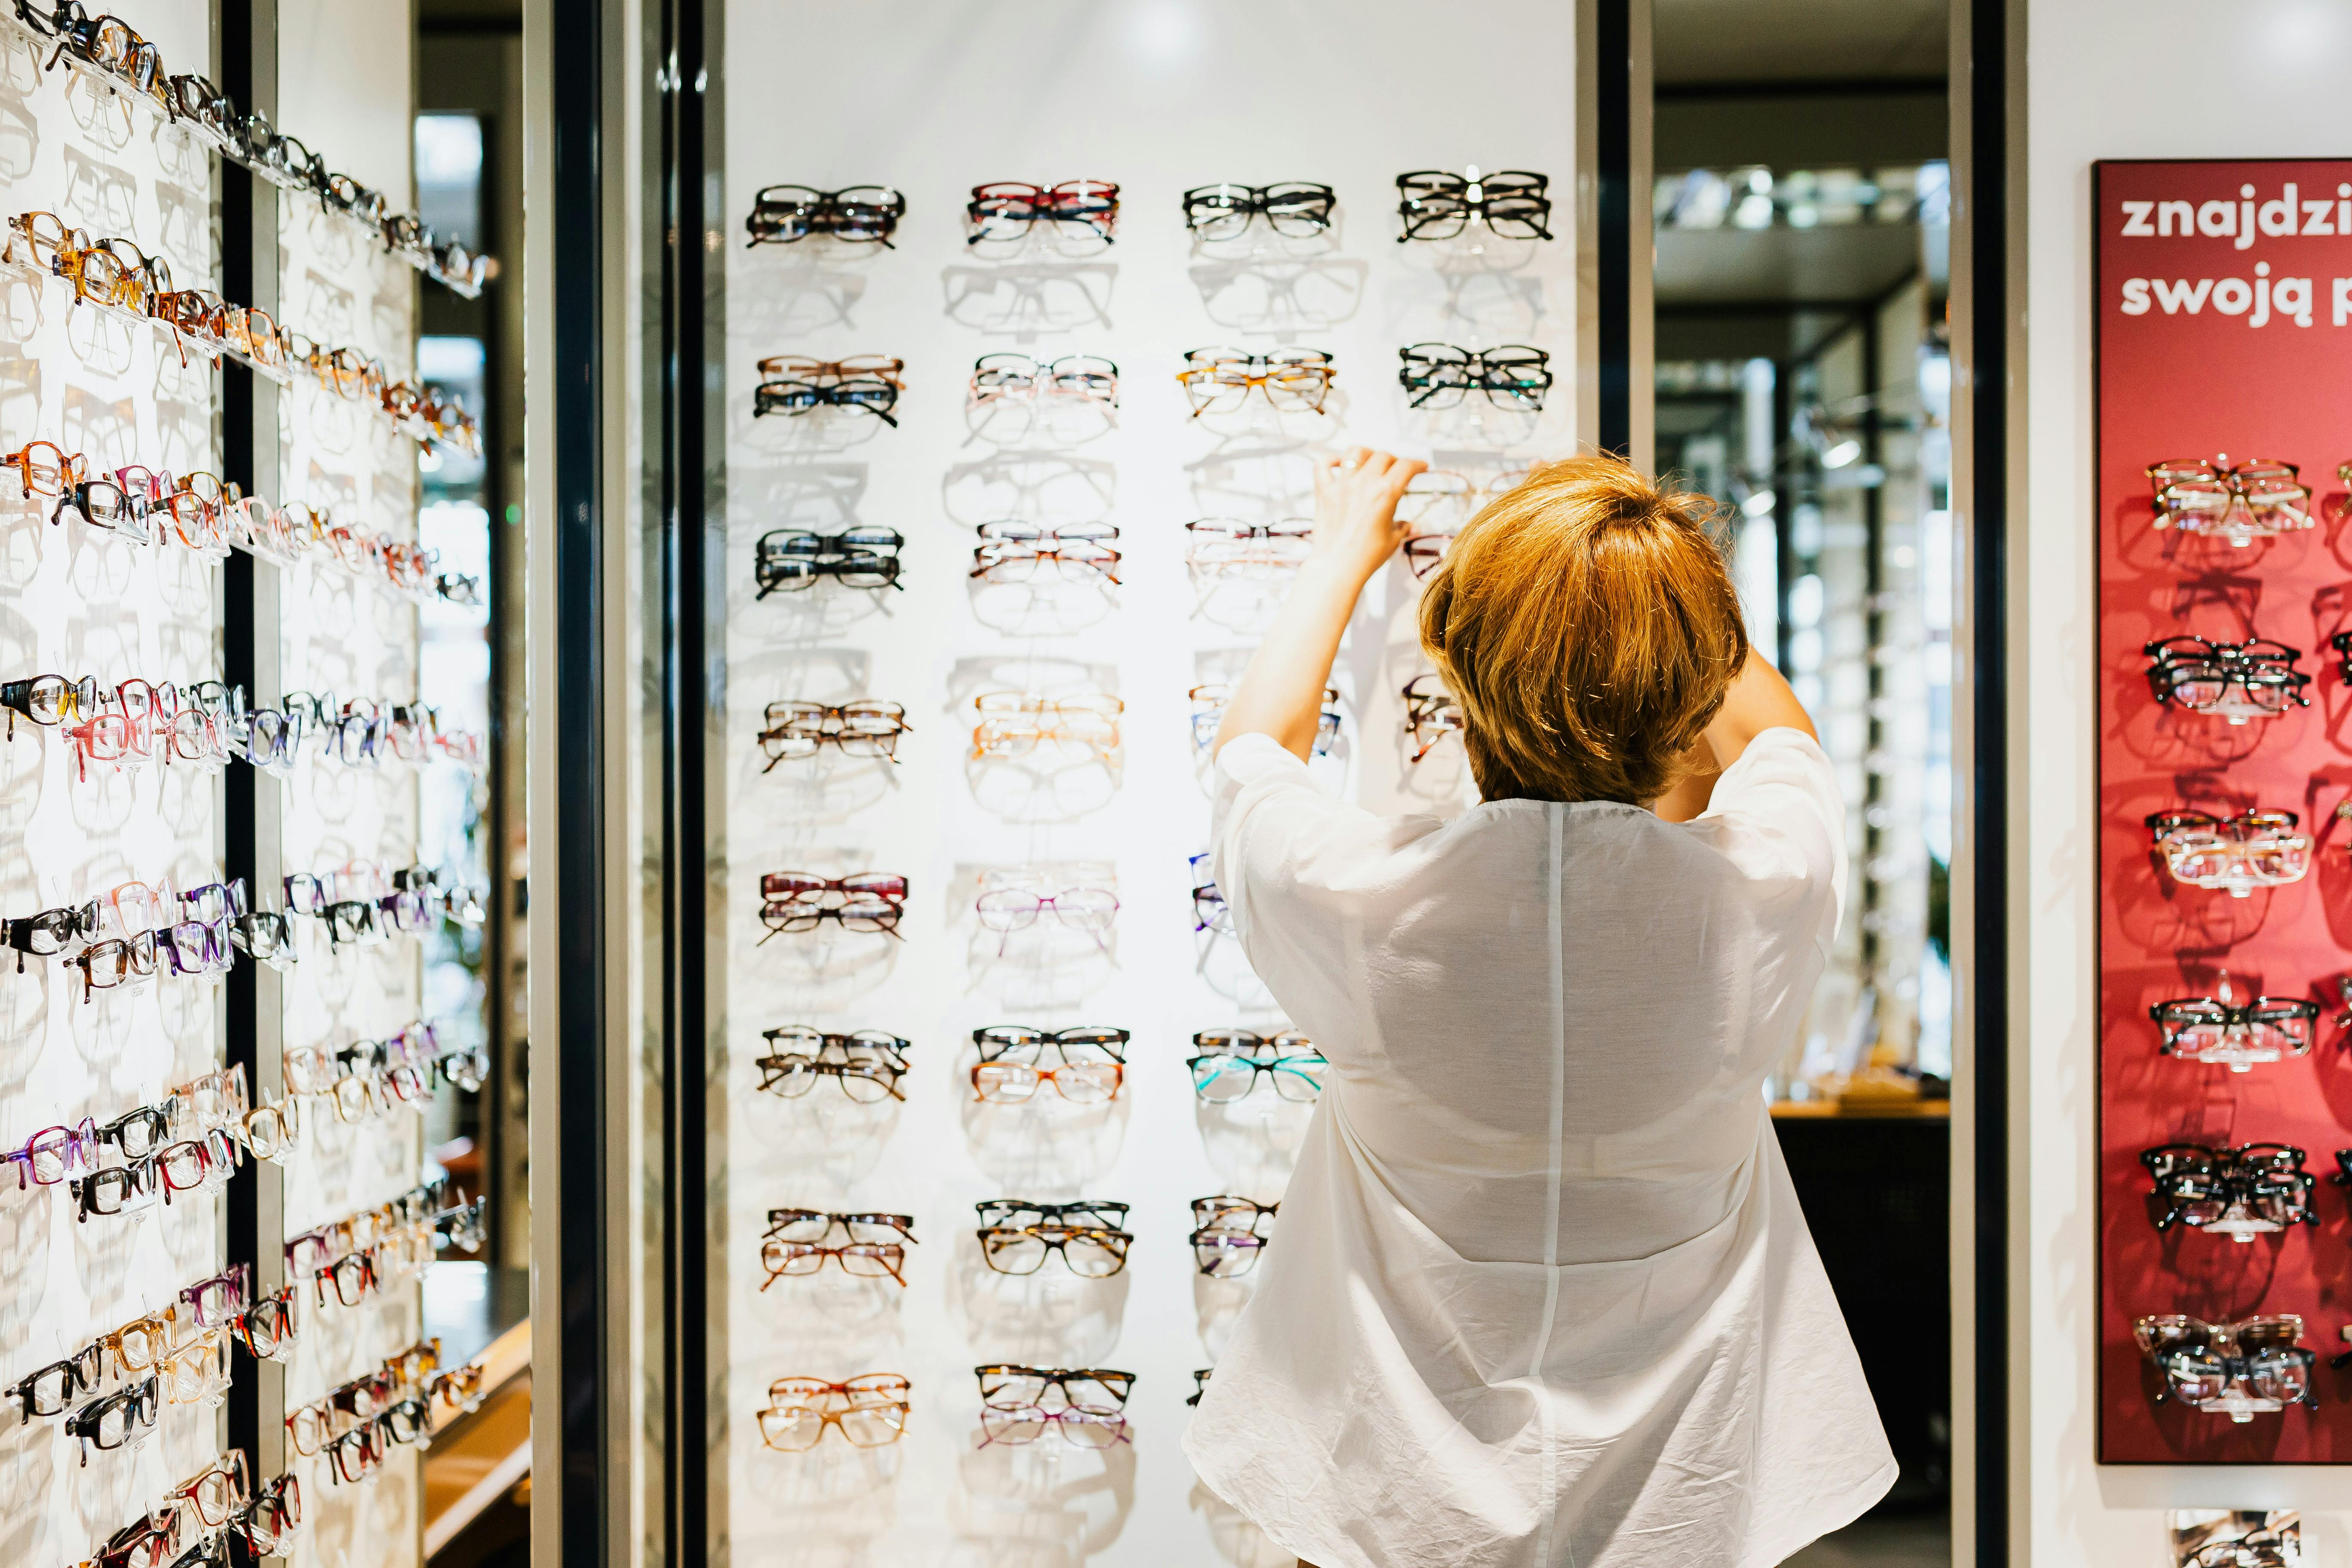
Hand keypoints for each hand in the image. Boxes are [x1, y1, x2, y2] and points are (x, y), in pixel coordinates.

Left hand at [1309, 447, 1428, 587]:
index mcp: (1386, 494)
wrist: (1337, 568)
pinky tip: (1338, 464)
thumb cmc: (1366, 557)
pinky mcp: (1324, 492)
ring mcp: (1342, 486)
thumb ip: (1403, 528)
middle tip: (1396, 471)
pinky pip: (1322, 465)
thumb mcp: (1393, 541)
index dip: (1417, 464)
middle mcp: (1364, 484)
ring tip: (1370, 462)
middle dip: (1394, 461)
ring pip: (1355, 453)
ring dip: (1366, 454)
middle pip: (1383, 456)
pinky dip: (1330, 460)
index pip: (1406, 467)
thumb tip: (1412, 527)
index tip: (1421, 467)